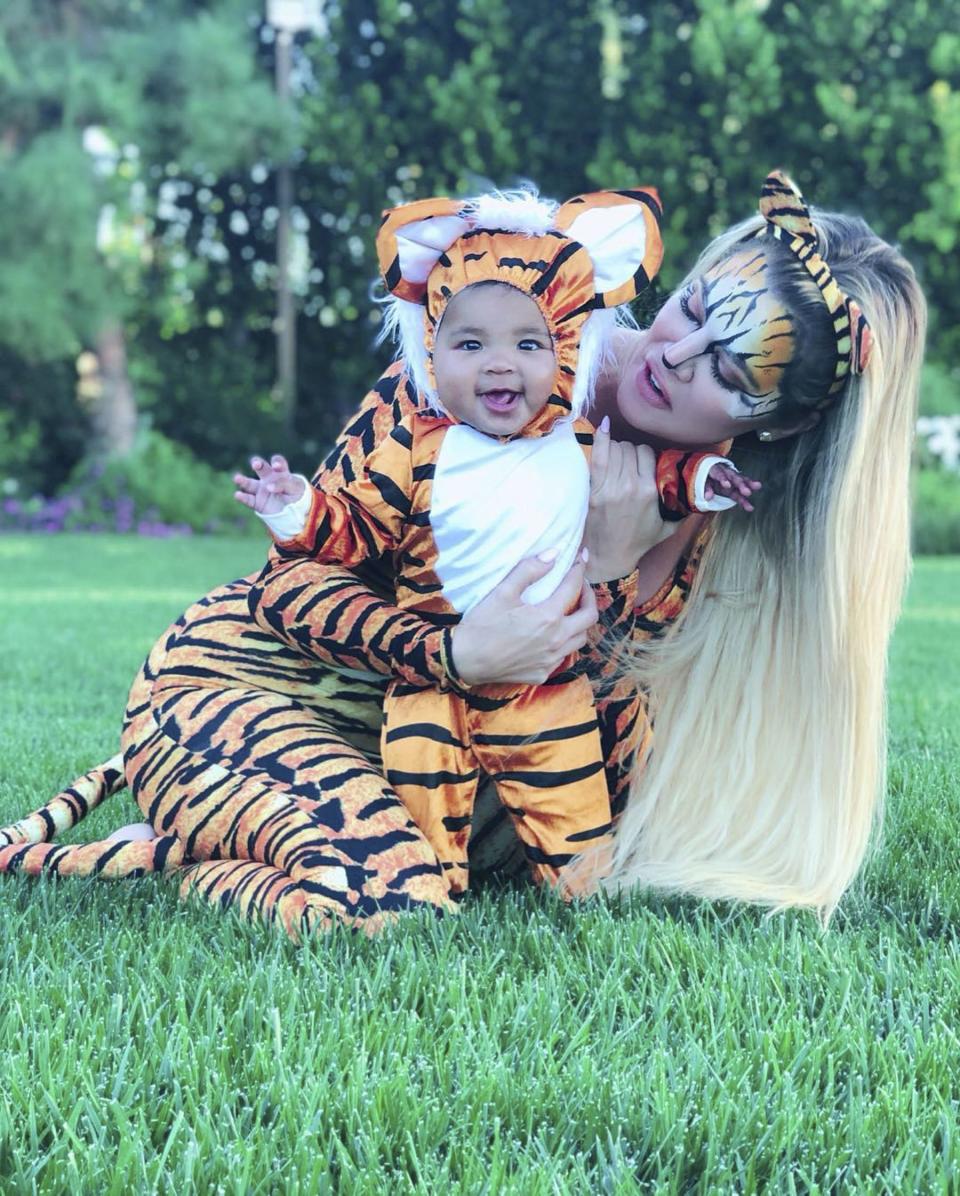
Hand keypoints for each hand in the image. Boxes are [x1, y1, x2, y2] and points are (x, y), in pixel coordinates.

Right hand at [234, 453, 304, 515]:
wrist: (297, 513)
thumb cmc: (297, 496)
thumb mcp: (295, 488)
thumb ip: (284, 484)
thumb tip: (268, 487)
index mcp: (281, 472)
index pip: (278, 462)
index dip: (276, 462)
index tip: (276, 466)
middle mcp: (269, 478)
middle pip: (261, 468)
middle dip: (257, 464)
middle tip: (256, 464)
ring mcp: (262, 490)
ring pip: (249, 483)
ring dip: (242, 480)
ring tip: (237, 478)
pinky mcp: (258, 502)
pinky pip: (249, 499)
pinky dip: (243, 497)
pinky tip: (238, 495)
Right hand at [450, 551, 597, 685]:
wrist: (466, 660)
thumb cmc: (482, 624)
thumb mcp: (503, 591)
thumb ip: (529, 570)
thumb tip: (554, 554)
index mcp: (549, 617)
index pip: (573, 587)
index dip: (579, 570)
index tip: (580, 560)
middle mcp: (556, 640)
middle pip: (589, 617)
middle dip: (589, 597)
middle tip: (580, 587)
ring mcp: (551, 659)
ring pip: (581, 639)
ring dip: (580, 622)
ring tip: (569, 612)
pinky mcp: (543, 673)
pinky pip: (564, 656)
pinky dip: (565, 642)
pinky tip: (552, 635)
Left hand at [584, 417, 675, 582]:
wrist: (610, 557)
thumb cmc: (638, 542)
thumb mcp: (668, 527)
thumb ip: (685, 509)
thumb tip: (707, 495)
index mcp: (650, 491)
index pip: (647, 454)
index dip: (643, 455)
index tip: (640, 463)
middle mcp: (631, 486)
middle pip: (629, 448)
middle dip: (629, 452)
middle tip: (626, 463)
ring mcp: (610, 487)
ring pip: (615, 449)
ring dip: (615, 449)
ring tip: (615, 459)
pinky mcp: (594, 490)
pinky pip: (598, 456)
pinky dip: (600, 439)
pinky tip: (603, 426)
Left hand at [705, 462, 761, 511]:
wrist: (711, 472)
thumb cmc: (706, 477)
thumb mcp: (703, 482)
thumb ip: (706, 489)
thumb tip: (707, 498)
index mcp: (716, 470)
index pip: (720, 474)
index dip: (724, 479)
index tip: (727, 485)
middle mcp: (727, 473)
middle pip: (734, 478)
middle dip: (741, 485)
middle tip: (747, 492)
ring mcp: (733, 479)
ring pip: (742, 481)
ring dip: (749, 486)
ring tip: (758, 487)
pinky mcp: (736, 486)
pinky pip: (742, 491)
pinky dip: (746, 499)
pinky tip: (749, 508)